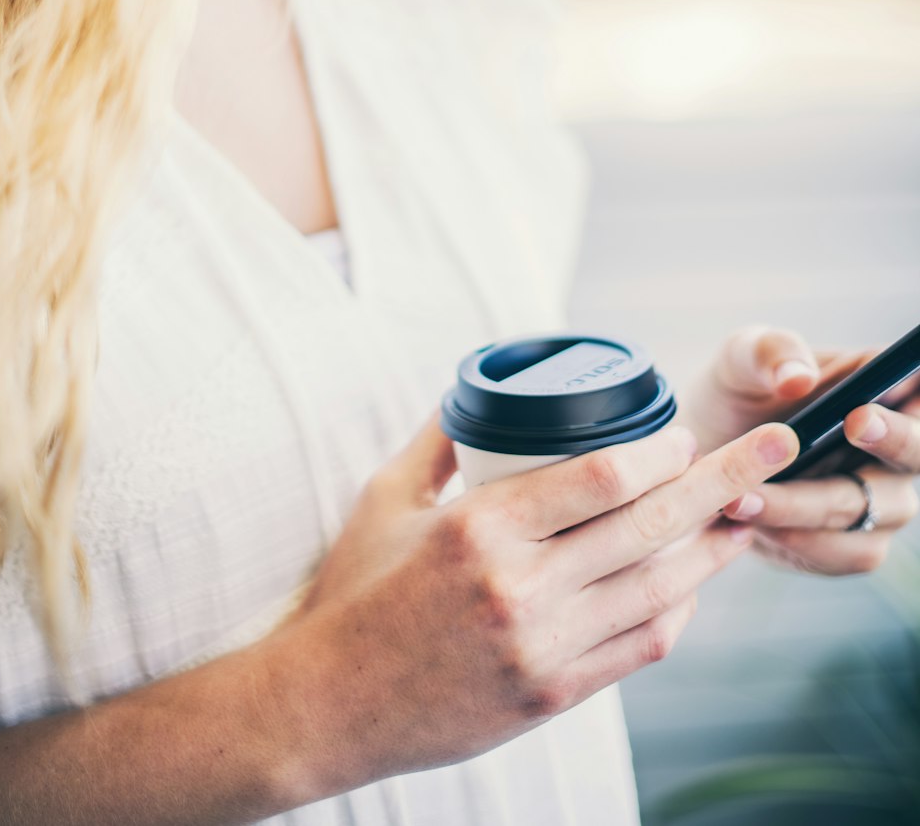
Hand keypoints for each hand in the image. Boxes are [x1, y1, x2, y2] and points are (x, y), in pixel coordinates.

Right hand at [274, 407, 798, 795]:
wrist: (326, 705)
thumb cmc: (354, 593)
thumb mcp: (386, 497)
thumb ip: (438, 440)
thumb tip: (479, 392)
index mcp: (480, 528)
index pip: (602, 478)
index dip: (661, 452)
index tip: (686, 432)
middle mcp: (518, 587)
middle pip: (649, 527)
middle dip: (722, 481)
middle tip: (770, 448)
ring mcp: (539, 649)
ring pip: (658, 590)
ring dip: (713, 549)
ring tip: (747, 515)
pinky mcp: (549, 696)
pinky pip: (638, 648)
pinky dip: (675, 611)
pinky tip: (692, 582)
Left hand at [685, 324, 919, 575]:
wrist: (706, 450)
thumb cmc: (738, 392)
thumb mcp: (741, 357)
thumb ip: (770, 354)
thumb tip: (797, 377)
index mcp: (881, 388)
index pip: (918, 387)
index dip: (903, 411)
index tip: (862, 413)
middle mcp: (894, 447)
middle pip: (916, 456)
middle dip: (885, 446)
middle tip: (840, 430)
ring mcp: (879, 501)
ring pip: (869, 516)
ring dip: (804, 511)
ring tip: (741, 498)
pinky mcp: (849, 544)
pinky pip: (838, 554)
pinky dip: (792, 540)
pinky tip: (747, 522)